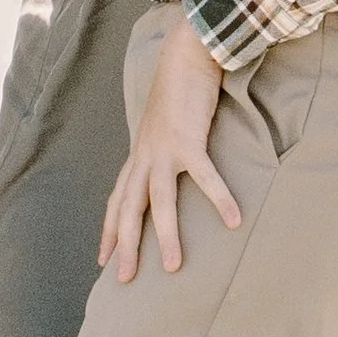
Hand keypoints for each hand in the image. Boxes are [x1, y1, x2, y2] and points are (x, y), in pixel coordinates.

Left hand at [99, 14, 238, 280]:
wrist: (185, 56)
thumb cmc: (180, 93)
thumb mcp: (165, 128)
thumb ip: (165, 152)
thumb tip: (172, 170)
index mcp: (138, 156)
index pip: (117, 201)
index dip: (109, 230)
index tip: (103, 259)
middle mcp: (144, 157)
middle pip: (128, 210)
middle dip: (125, 246)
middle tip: (124, 280)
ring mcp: (163, 150)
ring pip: (159, 202)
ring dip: (167, 236)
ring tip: (175, 268)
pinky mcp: (187, 139)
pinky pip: (204, 176)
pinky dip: (219, 198)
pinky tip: (234, 220)